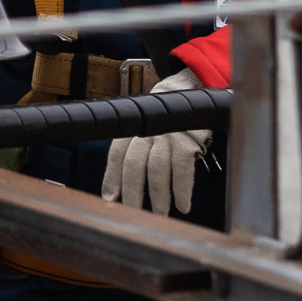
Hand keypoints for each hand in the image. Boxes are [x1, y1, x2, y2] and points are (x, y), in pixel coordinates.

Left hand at [103, 67, 211, 214]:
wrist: (192, 86)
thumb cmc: (166, 110)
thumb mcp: (145, 120)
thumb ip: (133, 142)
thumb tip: (121, 177)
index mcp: (134, 126)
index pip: (117, 154)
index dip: (112, 178)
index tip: (109, 198)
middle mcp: (148, 132)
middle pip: (135, 166)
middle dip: (132, 193)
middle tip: (132, 212)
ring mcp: (168, 137)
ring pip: (157, 173)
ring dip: (158, 198)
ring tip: (159, 214)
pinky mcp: (188, 142)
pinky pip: (183, 171)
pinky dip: (182, 191)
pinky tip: (182, 205)